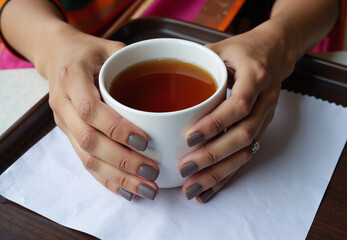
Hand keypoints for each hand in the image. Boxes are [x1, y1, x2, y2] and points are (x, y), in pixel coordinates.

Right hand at [41, 28, 158, 200]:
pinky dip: (106, 179)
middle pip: (89, 141)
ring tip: (146, 189)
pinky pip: (84, 163)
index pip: (91, 110)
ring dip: (117, 177)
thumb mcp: (110, 47)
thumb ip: (133, 63)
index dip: (117, 128)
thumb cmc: (88, 51)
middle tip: (151, 172)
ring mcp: (64, 123)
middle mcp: (63, 104)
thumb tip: (172, 78)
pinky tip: (126, 191)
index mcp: (72, 78)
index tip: (145, 140)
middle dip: (122, 161)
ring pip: (86, 158)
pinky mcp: (68, 136)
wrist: (57, 56)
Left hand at [178, 22, 294, 202]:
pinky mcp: (262, 129)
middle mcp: (265, 100)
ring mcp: (266, 117)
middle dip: (213, 156)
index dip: (216, 123)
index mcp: (255, 76)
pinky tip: (209, 189)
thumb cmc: (243, 50)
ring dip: (219, 173)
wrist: (274, 53)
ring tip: (193, 189)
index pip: (239, 104)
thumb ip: (196, 63)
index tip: (189, 137)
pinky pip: (247, 156)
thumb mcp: (220, 48)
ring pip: (246, 152)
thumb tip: (160, 76)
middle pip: (243, 135)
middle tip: (185, 170)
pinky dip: (228, 175)